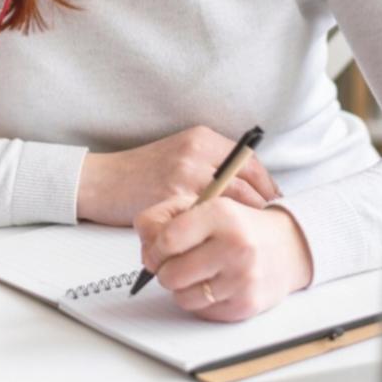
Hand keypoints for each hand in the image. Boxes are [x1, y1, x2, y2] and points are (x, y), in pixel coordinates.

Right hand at [77, 126, 281, 226]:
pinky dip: (220, 232)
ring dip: (246, 222)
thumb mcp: (179, 155)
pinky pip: (209, 218)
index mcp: (202, 139)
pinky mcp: (174, 197)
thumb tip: (248, 186)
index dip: (268, 185)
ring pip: (233, 202)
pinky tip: (224, 243)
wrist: (103, 181)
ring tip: (253, 237)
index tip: (278, 203)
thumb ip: (210, 164)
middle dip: (262, 207)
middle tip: (272, 227)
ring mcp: (186, 174)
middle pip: (247, 182)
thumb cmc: (141, 172)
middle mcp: (198, 152)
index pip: (250, 161)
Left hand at [135, 196, 313, 321]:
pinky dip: (201, 301)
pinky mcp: (246, 304)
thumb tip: (146, 250)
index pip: (168, 240)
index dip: (154, 250)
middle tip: (176, 264)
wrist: (288, 246)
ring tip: (198, 273)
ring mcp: (243, 278)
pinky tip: (215, 284)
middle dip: (166, 272)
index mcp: (222, 214)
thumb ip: (164, 217)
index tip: (156, 253)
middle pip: (171, 274)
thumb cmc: (237, 225)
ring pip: (182, 297)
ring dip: (182, 288)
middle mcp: (236, 245)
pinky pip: (201, 312)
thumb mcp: (204, 205)